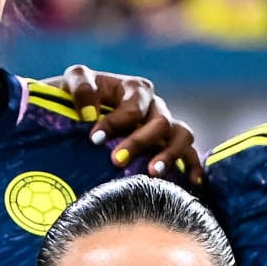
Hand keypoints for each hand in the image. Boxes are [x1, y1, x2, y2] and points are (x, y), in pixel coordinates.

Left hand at [48, 67, 202, 181]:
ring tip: (152, 172)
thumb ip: (80, 87)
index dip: (115, 122)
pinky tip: (193, 183)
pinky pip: (190, 154)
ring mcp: (166, 127)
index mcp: (135, 90)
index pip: (132, 107)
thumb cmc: (75, 98)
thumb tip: (90, 113)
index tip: (94, 139)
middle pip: (160, 123)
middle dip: (139, 142)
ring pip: (181, 136)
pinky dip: (193, 167)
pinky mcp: (171, 147)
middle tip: (116, 160)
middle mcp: (155, 107)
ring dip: (169, 155)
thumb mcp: (72, 82)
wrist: (76, 115)